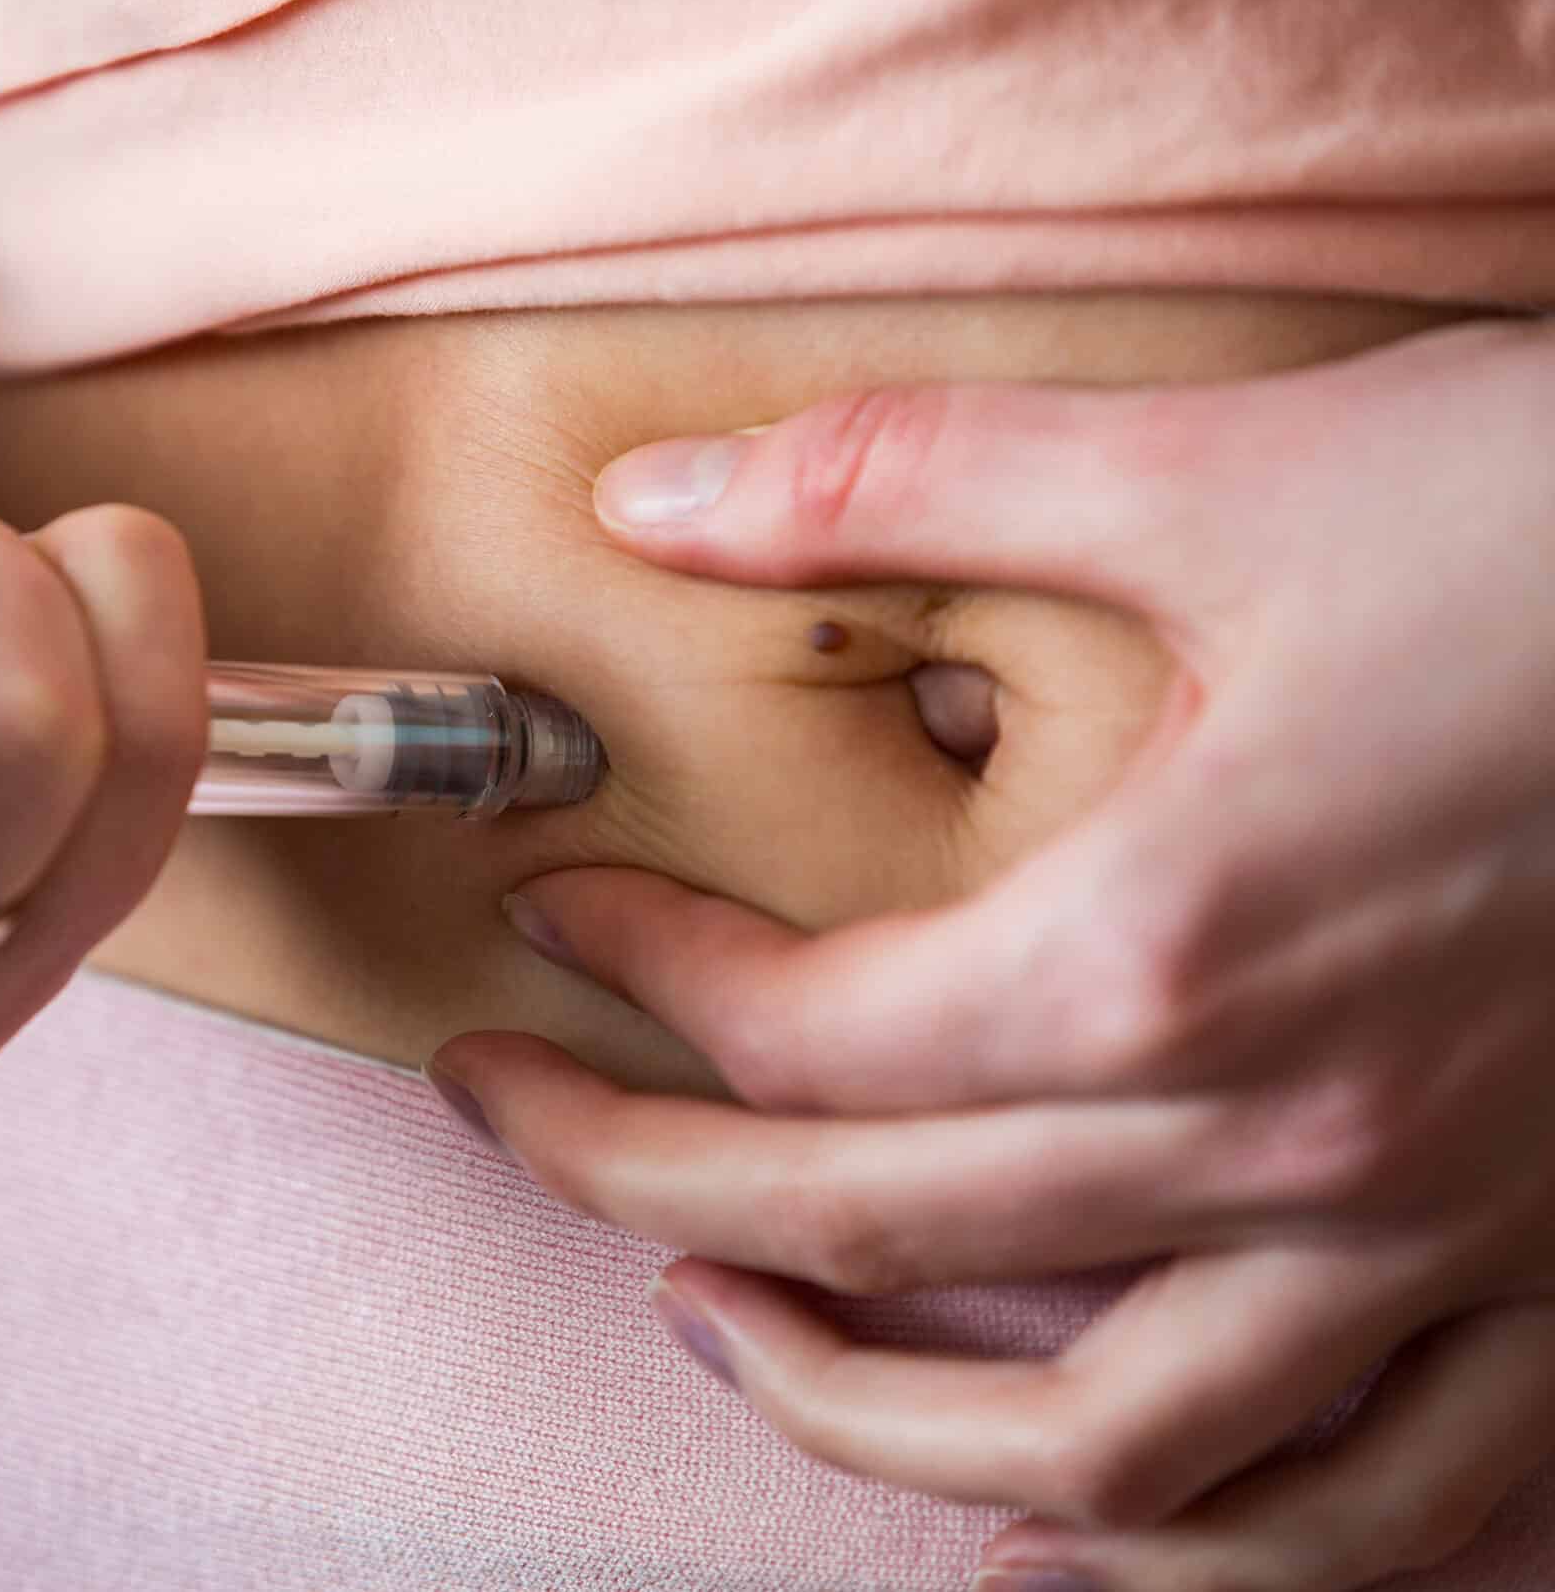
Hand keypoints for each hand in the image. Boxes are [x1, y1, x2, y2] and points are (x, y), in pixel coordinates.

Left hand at [429, 317, 1554, 1590]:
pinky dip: (1204, 1568)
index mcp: (1170, 947)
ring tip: (714, 1335)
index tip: (547, 916)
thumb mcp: (1220, 464)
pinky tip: (1064, 1538)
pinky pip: (1373, 1516)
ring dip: (866, 1423)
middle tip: (506, 1123)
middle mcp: (1290, 1139)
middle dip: (634, 1185)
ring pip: (1107, 1455)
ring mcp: (1439, 1243)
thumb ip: (900, 480)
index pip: (799, 1033)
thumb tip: (654, 502)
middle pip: (872, 1233)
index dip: (631, 976)